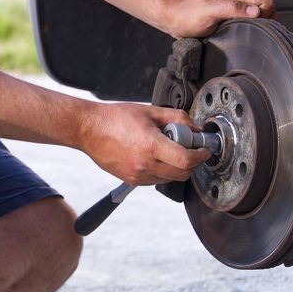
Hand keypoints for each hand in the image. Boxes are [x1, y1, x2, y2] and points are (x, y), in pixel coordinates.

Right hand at [79, 103, 210, 184]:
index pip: (187, 160)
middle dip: (192, 164)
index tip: (204, 150)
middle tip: (191, 150)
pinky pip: (155, 180)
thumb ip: (176, 118)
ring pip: (169, 179)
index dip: (201, 156)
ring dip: (177, 168)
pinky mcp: (130, 180)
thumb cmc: (114, 118)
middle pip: (182, 174)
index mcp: (151, 146)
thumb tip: (195, 127)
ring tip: (169, 151)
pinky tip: (155, 157)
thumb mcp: (149, 111)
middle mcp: (145, 164)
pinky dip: (162, 171)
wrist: (88, 130)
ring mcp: (137, 175)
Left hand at [162, 0, 275, 37]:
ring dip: (258, 28)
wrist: (174, 20)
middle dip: (266, 22)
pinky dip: (249, 31)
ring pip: (256, 19)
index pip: (265, 2)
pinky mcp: (228, 21)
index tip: (259, 27)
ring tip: (251, 38)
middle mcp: (237, 1)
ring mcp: (233, 11)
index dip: (267, 15)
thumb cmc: (188, 15)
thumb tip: (256, 12)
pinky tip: (244, 39)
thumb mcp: (209, 10)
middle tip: (256, 36)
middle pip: (264, 10)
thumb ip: (232, 8)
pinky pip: (246, 25)